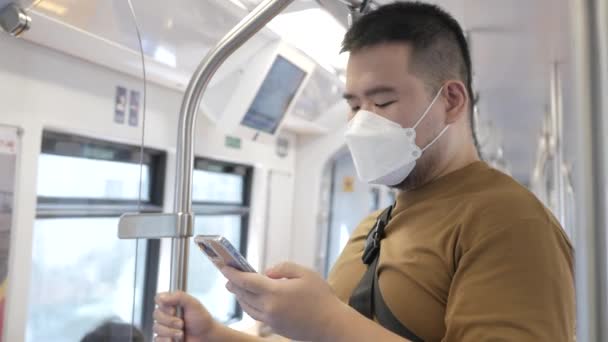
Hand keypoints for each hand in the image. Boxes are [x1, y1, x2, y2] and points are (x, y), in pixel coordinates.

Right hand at [153, 291, 217, 341]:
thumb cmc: (202, 320)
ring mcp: (165, 326)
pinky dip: (166, 340)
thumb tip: (162, 296)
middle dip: (170, 321)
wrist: (206, 337)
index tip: (174, 310)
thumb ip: (179, 296)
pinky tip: (175, 340)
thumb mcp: (193, 304)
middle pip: (156, 314)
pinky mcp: (164, 338)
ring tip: (181, 333)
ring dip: (170, 332)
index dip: (164, 305)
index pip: (158, 299)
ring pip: (156, 328)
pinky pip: (157, 339)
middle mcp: (167, 314)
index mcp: (173, 303)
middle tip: (182, 323)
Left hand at [222, 262, 347, 340]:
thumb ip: (283, 268)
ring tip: (237, 286)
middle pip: (243, 294)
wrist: (331, 325)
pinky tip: (251, 300)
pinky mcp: (275, 328)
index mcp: (275, 292)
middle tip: (227, 275)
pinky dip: (249, 305)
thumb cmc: (321, 297)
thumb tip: (266, 272)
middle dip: (233, 283)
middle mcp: (269, 308)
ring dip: (240, 295)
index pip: (246, 281)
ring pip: (247, 306)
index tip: (224, 266)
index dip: (233, 273)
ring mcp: (271, 320)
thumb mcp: (305, 273)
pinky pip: (256, 315)